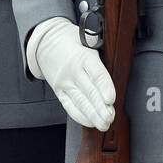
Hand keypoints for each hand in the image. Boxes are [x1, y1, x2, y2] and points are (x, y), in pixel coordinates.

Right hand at [27, 16, 114, 130]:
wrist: (46, 43)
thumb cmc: (71, 41)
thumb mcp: (87, 38)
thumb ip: (101, 50)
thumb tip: (117, 59)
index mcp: (83, 56)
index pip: (96, 73)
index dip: (104, 87)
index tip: (111, 100)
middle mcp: (73, 71)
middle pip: (89, 92)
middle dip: (100, 108)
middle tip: (110, 117)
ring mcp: (65, 82)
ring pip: (80, 102)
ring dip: (93, 115)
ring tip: (104, 124)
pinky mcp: (59, 91)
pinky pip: (69, 106)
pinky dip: (80, 116)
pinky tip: (90, 122)